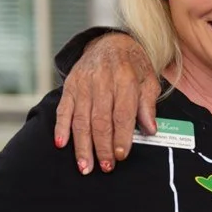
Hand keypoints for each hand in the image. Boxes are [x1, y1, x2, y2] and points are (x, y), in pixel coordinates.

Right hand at [53, 33, 161, 174]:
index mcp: (125, 79)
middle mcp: (101, 81)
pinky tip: (61, 144)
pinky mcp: (70, 86)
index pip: (122, 114)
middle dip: (102, 147)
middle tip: (106, 167)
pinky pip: (63, 109)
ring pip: (81, 119)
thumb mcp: (149, 81)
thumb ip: (148, 105)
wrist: (111, 43)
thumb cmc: (134, 67)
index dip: (121, 137)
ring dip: (82, 145)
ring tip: (85, 166)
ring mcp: (83, 84)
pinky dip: (61, 127)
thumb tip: (150, 130)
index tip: (121, 156)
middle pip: (100, 120)